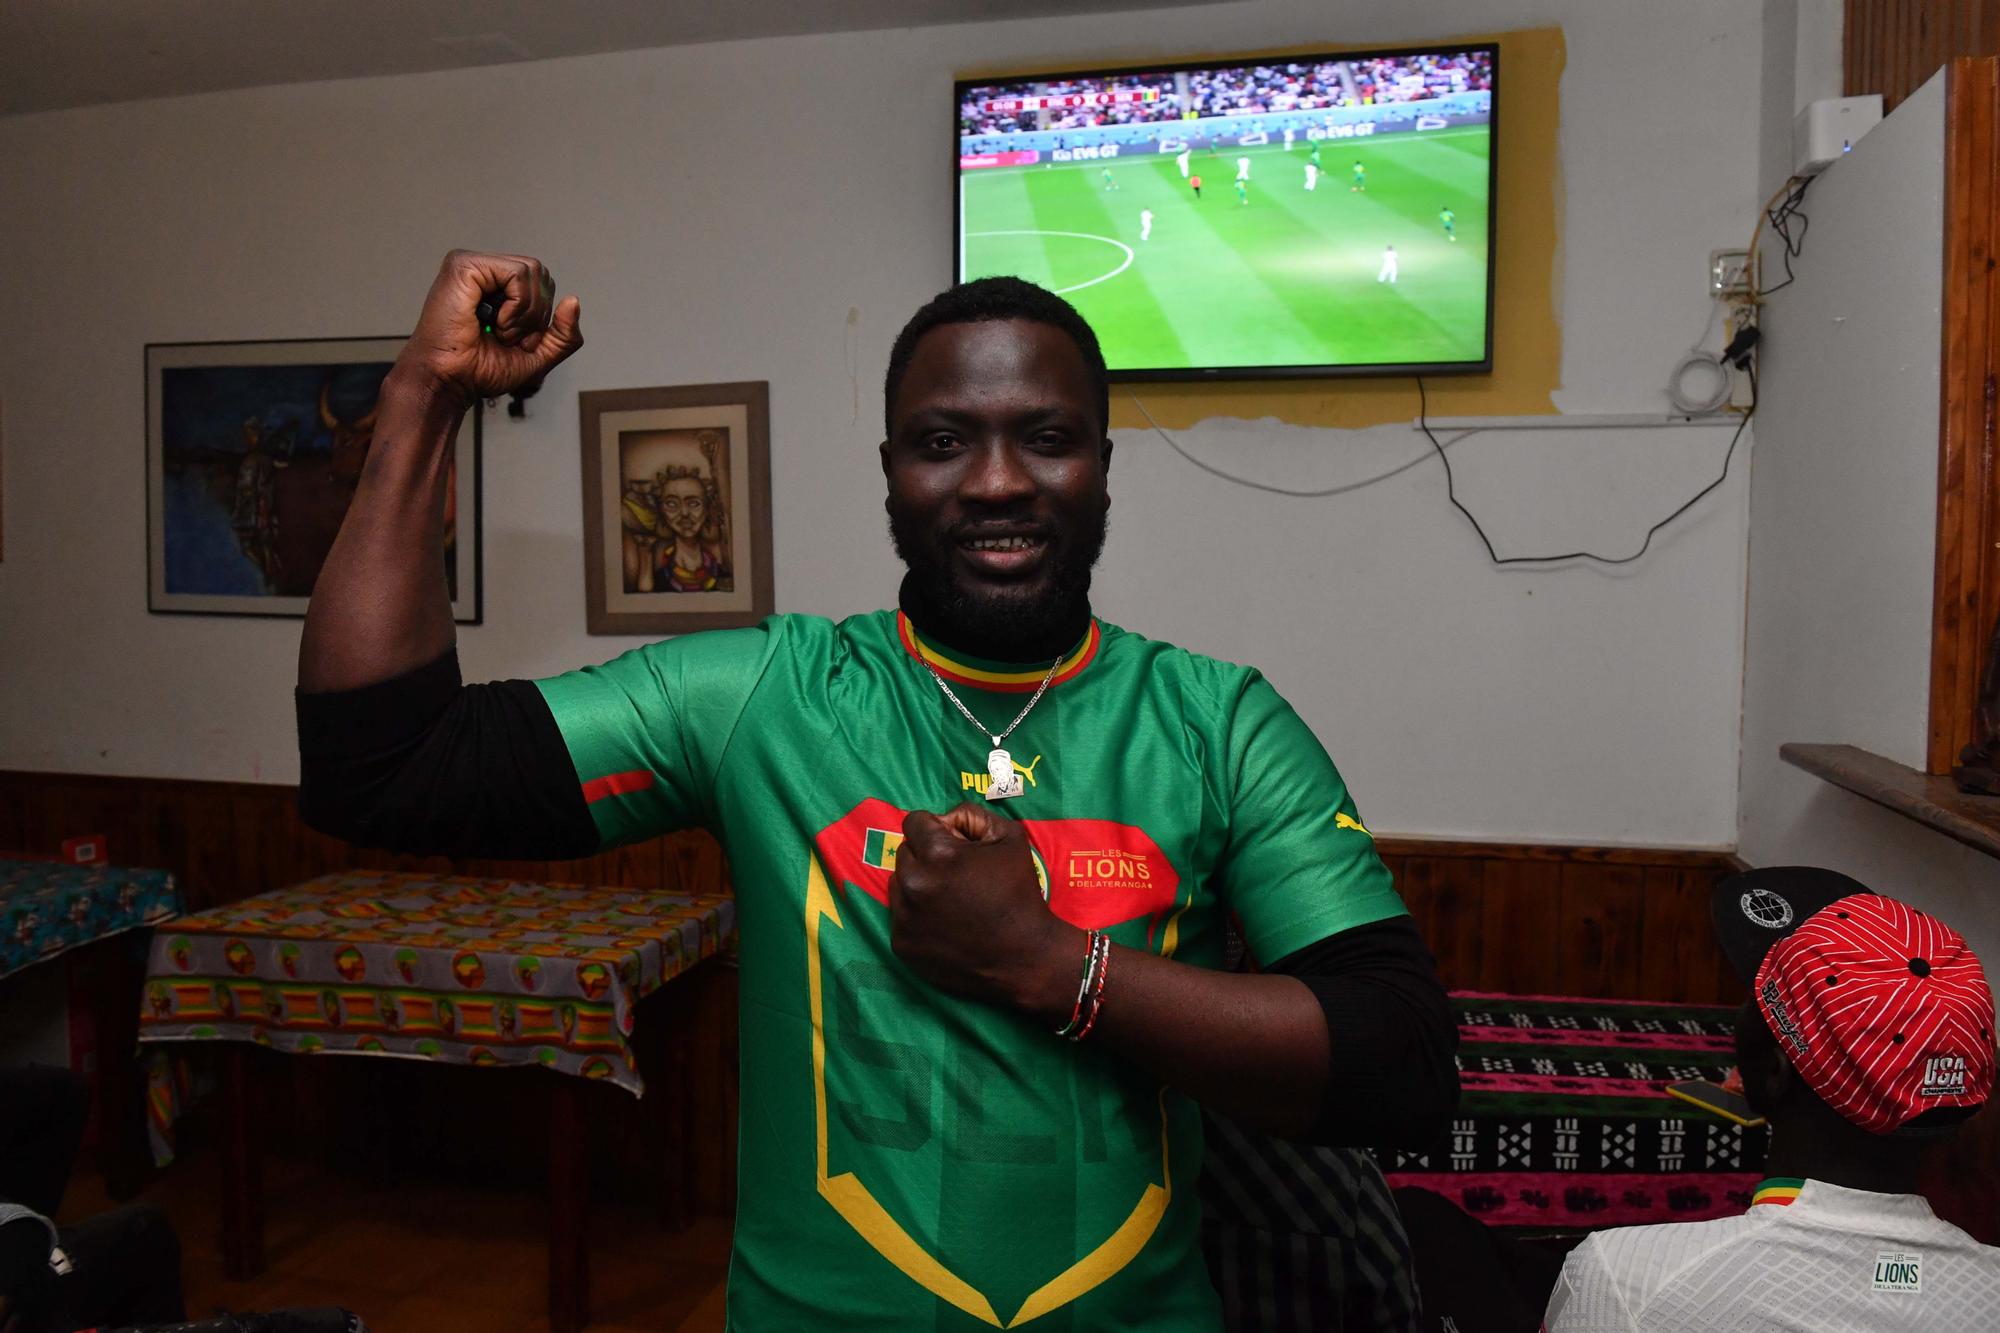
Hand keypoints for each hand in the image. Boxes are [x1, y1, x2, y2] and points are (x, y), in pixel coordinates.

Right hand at [394, 249, 583, 406]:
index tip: (516, 341)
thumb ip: (563, 335)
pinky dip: (516, 306)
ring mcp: (473, 266)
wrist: (450, 381)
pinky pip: (517, 273)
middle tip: (507, 337)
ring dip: (525, 313)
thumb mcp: (537, 356)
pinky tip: (494, 321)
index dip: (541, 317)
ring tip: (500, 330)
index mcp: (497, 288)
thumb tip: (573, 300)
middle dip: (536, 315)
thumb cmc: (479, 370)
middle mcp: (485, 272)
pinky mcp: (464, 265)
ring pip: (533, 271)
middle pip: (542, 273)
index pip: (543, 283)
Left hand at [888, 803, 1078, 1011]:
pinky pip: (899, 915)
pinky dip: (915, 915)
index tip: (953, 845)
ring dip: (917, 884)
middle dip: (926, 857)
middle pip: (904, 852)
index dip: (936, 829)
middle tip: (956, 875)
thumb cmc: (1020, 895)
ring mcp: (904, 917)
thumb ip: (972, 816)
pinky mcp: (901, 943)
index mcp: (938, 854)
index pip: (914, 822)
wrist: (1024, 958)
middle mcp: (914, 883)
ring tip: (950, 900)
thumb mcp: (1010, 838)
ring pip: (897, 883)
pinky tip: (944, 923)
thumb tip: (946, 818)